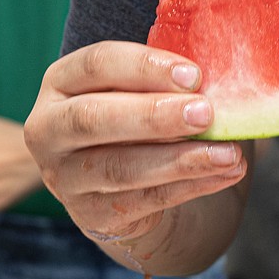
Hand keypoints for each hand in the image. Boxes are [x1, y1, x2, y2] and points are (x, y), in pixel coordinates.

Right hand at [23, 43, 247, 254]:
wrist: (117, 181)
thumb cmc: (134, 114)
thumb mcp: (137, 88)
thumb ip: (166, 78)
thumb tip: (224, 70)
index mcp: (61, 81)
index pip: (96, 64)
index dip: (144, 67)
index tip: (194, 75)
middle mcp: (49, 128)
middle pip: (94, 118)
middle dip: (154, 115)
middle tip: (206, 113)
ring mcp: (64, 176)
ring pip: (120, 168)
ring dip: (181, 160)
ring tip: (228, 153)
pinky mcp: (90, 213)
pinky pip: (144, 200)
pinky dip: (190, 186)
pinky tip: (225, 173)